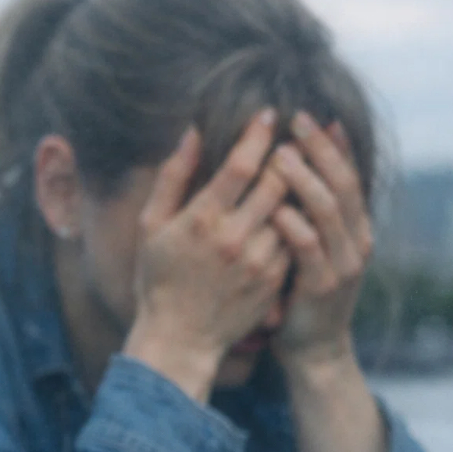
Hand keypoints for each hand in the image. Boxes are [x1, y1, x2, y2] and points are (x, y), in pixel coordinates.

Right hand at [124, 109, 291, 401]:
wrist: (180, 337)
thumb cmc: (158, 277)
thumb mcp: (151, 225)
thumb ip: (172, 177)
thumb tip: (193, 133)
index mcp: (201, 220)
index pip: (241, 165)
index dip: (258, 135)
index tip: (268, 114)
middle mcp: (235, 238)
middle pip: (277, 182)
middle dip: (289, 153)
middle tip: (295, 134)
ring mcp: (260, 261)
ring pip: (293, 209)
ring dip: (298, 185)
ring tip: (301, 166)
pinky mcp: (276, 280)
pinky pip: (295, 239)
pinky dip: (298, 220)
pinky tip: (296, 209)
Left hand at [269, 112, 372, 372]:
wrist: (310, 348)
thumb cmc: (298, 290)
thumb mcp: (308, 246)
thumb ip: (305, 210)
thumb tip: (286, 165)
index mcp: (352, 227)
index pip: (348, 175)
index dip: (335, 145)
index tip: (317, 115)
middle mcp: (355, 240)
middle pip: (343, 184)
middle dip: (321, 150)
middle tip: (297, 119)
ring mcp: (342, 264)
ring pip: (328, 211)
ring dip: (304, 179)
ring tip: (280, 153)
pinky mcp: (322, 286)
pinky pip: (309, 249)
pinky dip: (294, 224)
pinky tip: (275, 208)